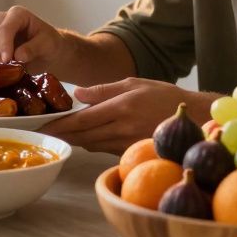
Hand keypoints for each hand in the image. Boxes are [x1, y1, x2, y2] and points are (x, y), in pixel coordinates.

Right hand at [0, 5, 65, 70]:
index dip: (4, 45)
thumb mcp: (48, 44)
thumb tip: (18, 57)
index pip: (4, 29)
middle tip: (5, 72)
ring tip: (4, 76)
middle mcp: (1, 21)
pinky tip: (0, 77)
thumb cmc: (49, 44)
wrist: (46, 52)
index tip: (7, 61)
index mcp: (17, 14)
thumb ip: (34, 48)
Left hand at [39, 78, 212, 153]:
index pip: (82, 119)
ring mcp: (127, 144)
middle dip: (62, 135)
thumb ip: (103, 90)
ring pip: (92, 145)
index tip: (44, 125)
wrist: (192, 119)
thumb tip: (77, 94)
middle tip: (43, 133)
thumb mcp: (133, 83)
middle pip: (83, 136)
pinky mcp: (131, 153)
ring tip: (58, 135)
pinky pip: (104, 150)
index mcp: (121, 108)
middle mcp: (122, 129)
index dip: (61, 124)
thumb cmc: (163, 96)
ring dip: (74, 141)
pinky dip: (91, 144)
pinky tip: (83, 139)